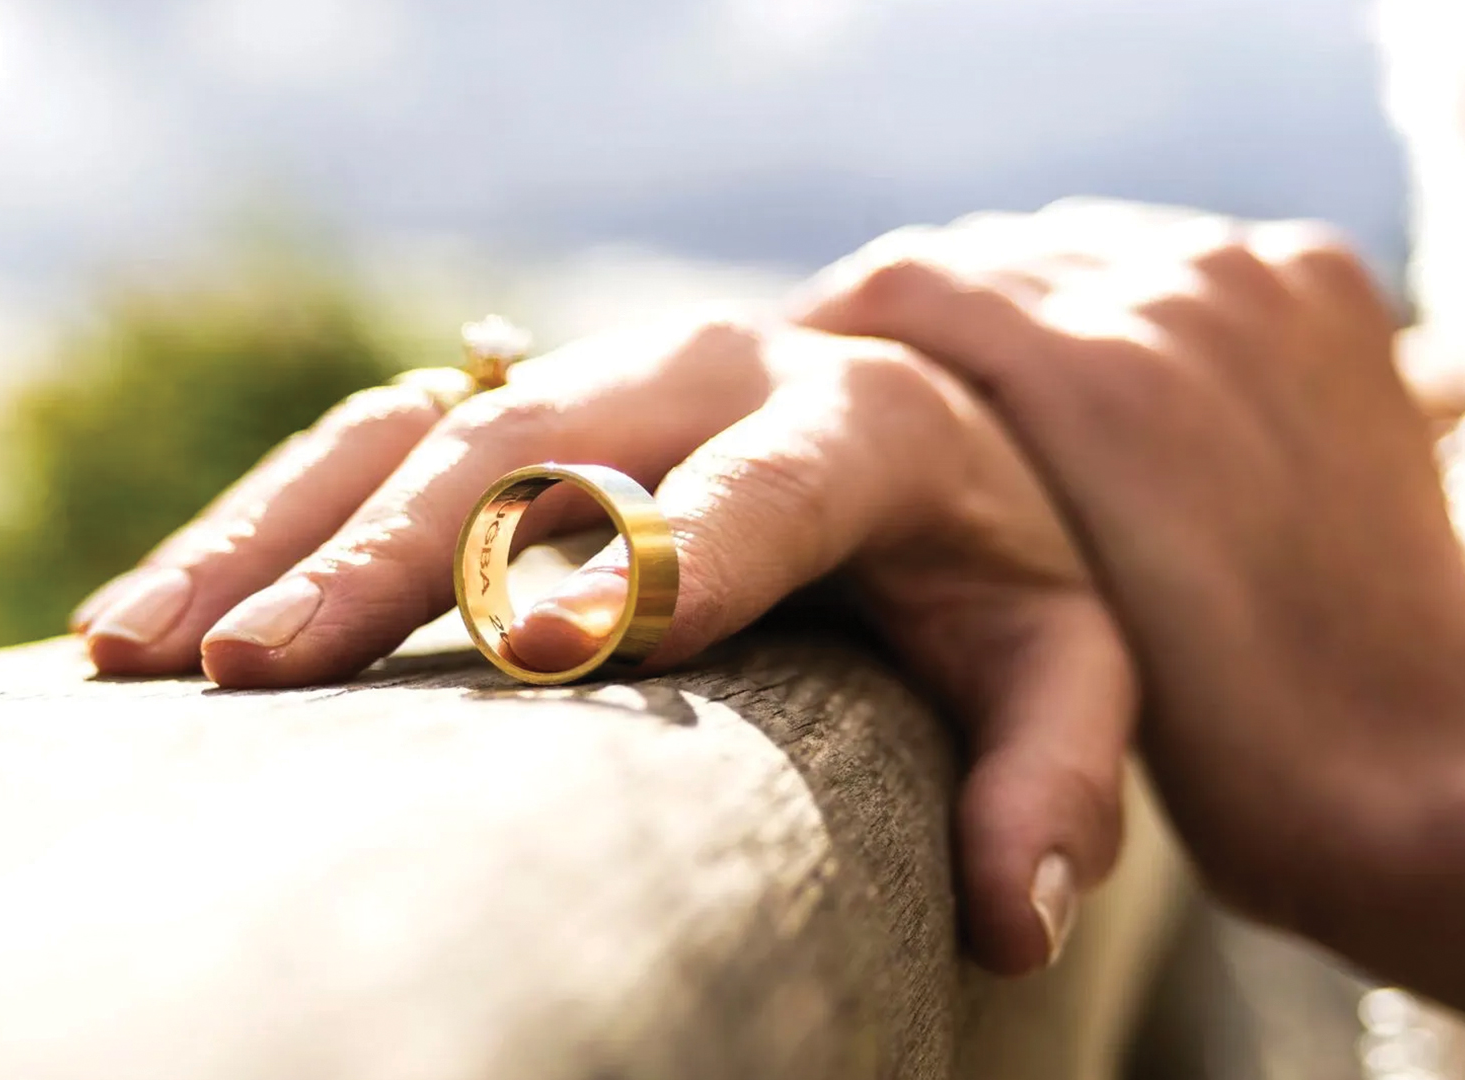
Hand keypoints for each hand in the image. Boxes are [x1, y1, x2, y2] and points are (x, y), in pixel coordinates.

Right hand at [73, 311, 1131, 974]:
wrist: (913, 421)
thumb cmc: (985, 568)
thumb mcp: (1056, 657)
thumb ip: (1050, 772)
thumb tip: (1013, 924)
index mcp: (854, 421)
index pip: (753, 488)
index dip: (654, 557)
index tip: (549, 645)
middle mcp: (696, 371)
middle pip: (523, 453)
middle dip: (389, 564)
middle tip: (263, 675)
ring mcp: (579, 378)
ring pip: (398, 439)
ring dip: (265, 544)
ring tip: (139, 655)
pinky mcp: (497, 401)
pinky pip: (348, 446)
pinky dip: (244, 530)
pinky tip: (140, 621)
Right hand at [792, 200, 1464, 1004]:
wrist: (1411, 755)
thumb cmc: (1216, 736)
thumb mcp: (1039, 641)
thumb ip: (942, 505)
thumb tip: (821, 413)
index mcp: (1103, 381)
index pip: (906, 288)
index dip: (826, 328)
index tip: (783, 375)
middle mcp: (1185, 297)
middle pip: (984, 255)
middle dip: (907, 315)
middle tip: (845, 378)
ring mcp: (1261, 283)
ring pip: (1068, 244)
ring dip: (1002, 299)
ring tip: (955, 382)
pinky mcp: (1320, 287)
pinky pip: (1165, 254)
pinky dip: (1102, 295)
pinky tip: (1071, 364)